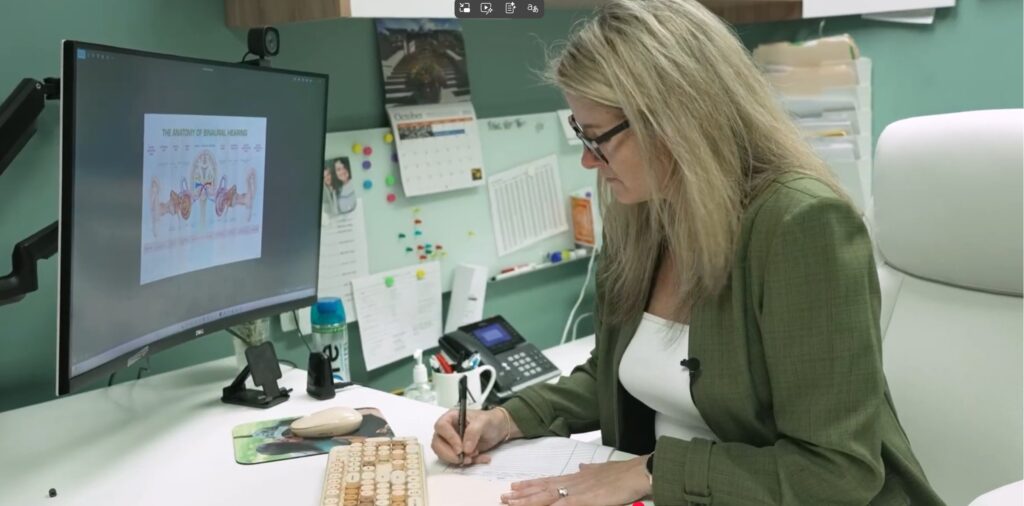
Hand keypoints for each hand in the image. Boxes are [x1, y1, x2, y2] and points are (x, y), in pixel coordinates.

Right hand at [431, 407, 516, 464]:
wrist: (498, 429)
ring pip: (443, 455)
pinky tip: (480, 458)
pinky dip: (468, 462)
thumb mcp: (483, 422)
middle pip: (437, 444)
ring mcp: (450, 443)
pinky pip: (456, 461)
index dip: (449, 438)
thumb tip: (465, 449)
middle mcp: (447, 430)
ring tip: (474, 457)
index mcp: (451, 418)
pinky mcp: (456, 452)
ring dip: (458, 460)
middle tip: (463, 458)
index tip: (460, 448)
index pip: (441, 427)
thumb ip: (473, 432)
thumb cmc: (489, 421)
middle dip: (449, 454)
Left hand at [500, 457, 651, 505]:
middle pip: (541, 489)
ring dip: (527, 501)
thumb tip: (581, 467)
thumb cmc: (622, 474)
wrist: (636, 472)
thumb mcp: (601, 469)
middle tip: (503, 497)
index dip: (530, 484)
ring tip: (510, 503)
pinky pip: (562, 505)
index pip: (547, 481)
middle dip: (521, 495)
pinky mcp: (585, 500)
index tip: (515, 486)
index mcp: (576, 477)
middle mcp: (572, 482)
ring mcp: (577, 491)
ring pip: (546, 497)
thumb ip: (589, 470)